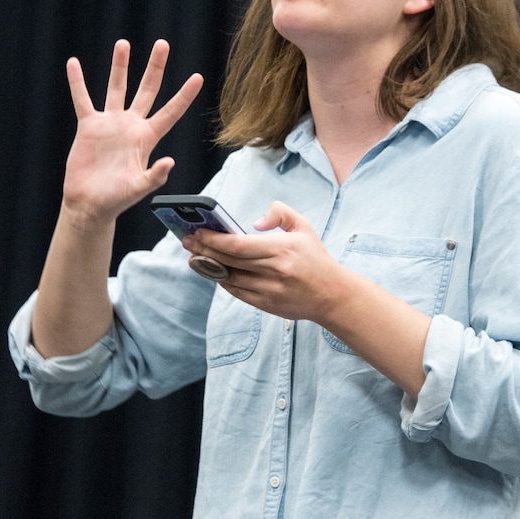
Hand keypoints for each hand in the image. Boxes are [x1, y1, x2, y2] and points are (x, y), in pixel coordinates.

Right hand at [63, 39, 202, 223]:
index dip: (184, 95)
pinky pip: (82, 100)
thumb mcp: (139, 189)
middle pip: (147, 90)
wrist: (90, 204)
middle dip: (155, 67)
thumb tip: (170, 162)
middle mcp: (131, 126)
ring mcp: (110, 124)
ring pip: (117, 88)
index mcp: (148, 139)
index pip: (170, 112)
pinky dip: (78, 83)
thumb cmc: (116, 200)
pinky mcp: (89, 127)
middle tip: (163, 44)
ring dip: (120, 66)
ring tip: (123, 44)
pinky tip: (74, 64)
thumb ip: (155, 176)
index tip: (198, 77)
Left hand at [183, 200, 430, 397]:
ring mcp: (268, 291)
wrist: (332, 295)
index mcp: (282, 249)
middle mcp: (273, 271)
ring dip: (208, 267)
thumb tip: (254, 222)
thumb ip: (279, 213)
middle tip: (187, 241)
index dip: (213, 239)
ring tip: (193, 256)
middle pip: (228, 261)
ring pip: (228, 278)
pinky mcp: (265, 304)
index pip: (237, 245)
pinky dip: (222, 281)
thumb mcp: (304, 227)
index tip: (197, 231)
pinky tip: (212, 270)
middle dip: (203, 250)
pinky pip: (236, 292)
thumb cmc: (316, 258)